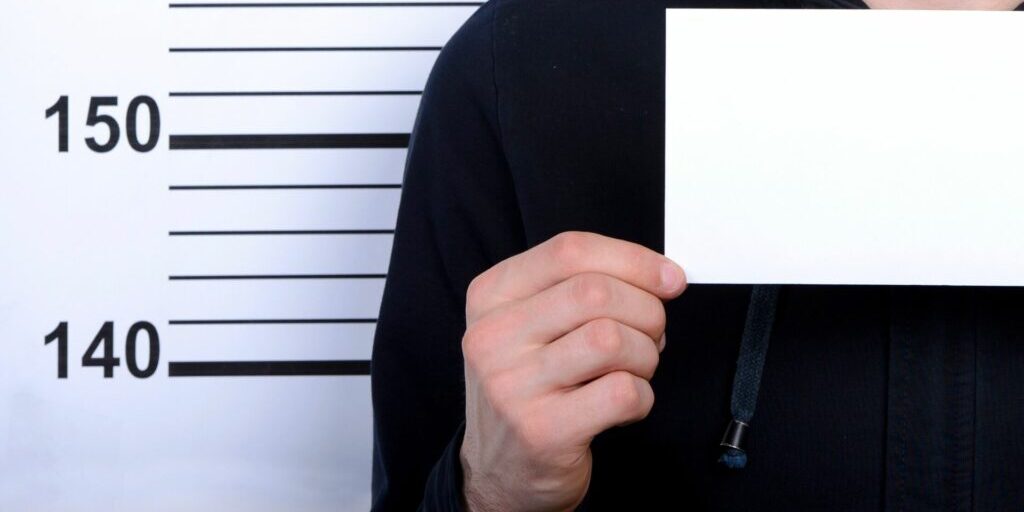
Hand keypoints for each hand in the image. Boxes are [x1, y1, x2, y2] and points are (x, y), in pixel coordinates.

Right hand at [459, 231, 686, 510]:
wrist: (501, 469)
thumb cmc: (532, 386)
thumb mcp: (533, 324)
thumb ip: (582, 288)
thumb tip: (663, 276)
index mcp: (491, 296)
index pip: (569, 251)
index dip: (632, 259)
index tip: (668, 278)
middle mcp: (492, 336)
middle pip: (595, 292)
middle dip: (646, 311)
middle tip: (651, 334)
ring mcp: (512, 385)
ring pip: (612, 339)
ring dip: (645, 355)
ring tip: (634, 370)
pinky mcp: (542, 430)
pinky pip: (622, 392)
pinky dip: (642, 397)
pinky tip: (624, 404)